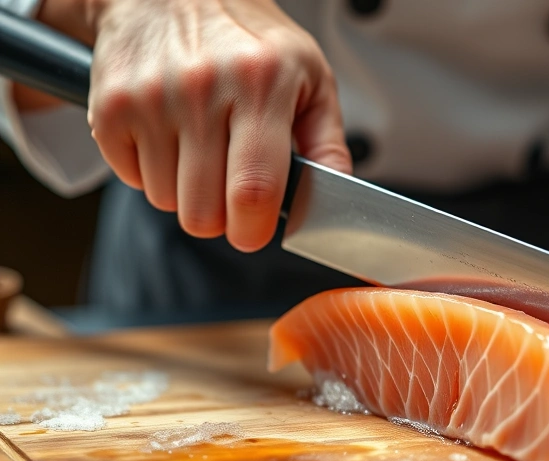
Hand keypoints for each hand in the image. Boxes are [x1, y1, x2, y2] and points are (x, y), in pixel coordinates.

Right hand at [81, 0, 350, 250]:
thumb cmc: (249, 40)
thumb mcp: (309, 77)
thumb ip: (328, 142)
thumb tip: (339, 198)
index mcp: (261, 83)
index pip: (254, 189)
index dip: (254, 228)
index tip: (255, 232)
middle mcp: (202, 89)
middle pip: (203, 212)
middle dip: (222, 218)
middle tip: (231, 189)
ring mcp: (150, 99)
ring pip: (168, 202)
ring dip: (187, 192)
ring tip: (202, 151)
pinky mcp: (110, 108)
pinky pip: (133, 180)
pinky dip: (153, 173)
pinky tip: (171, 138)